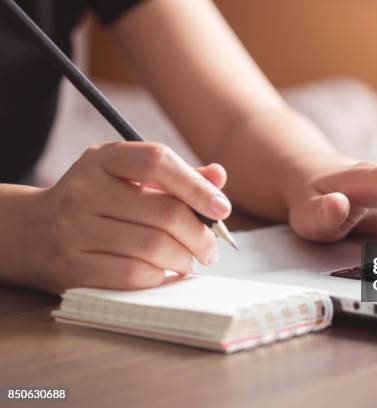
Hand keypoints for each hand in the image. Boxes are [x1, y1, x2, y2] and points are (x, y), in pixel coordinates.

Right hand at [23, 142, 230, 293]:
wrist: (29, 232)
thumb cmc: (95, 202)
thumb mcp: (126, 178)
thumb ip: (174, 177)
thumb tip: (218, 177)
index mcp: (102, 159)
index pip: (157, 161)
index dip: (197, 186)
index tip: (222, 208)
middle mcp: (84, 190)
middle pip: (164, 212)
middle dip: (200, 235)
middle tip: (210, 248)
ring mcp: (74, 230)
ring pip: (154, 247)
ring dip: (184, 258)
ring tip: (189, 260)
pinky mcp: (71, 267)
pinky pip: (133, 275)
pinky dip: (159, 277)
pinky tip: (164, 273)